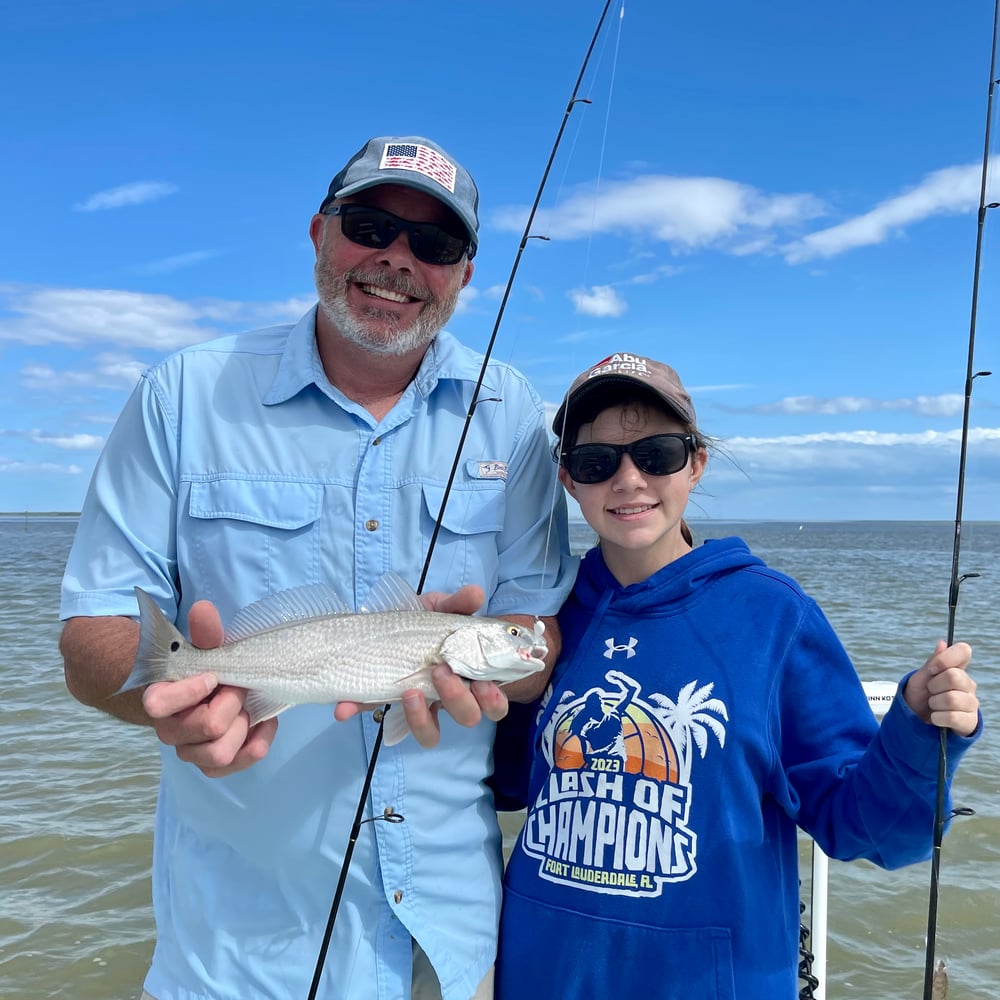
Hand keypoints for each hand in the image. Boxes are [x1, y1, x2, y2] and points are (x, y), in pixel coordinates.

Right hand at [142, 599, 276, 776]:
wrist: (208, 693)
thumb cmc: (206, 669)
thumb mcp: (207, 649)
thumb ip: (206, 633)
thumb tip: (203, 609)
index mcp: (160, 698)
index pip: (158, 704)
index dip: (190, 691)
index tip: (213, 676)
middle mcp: (169, 730)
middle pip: (206, 727)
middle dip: (232, 704)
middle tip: (239, 687)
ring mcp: (190, 751)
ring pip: (219, 754)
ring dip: (243, 728)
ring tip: (247, 708)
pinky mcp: (211, 764)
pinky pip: (234, 766)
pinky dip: (256, 745)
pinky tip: (264, 725)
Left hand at [333, 583, 507, 747]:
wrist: (394, 621)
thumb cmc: (429, 623)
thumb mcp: (442, 609)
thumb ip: (459, 603)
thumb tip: (475, 593)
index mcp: (470, 677)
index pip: (493, 703)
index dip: (492, 701)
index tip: (481, 683)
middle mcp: (447, 697)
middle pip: (466, 718)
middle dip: (457, 700)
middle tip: (440, 672)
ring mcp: (418, 704)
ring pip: (429, 734)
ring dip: (420, 719)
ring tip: (409, 692)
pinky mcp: (385, 700)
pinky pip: (372, 713)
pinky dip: (358, 708)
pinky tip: (345, 706)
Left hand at [903, 640, 978, 736]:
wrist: (917, 722)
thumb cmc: (919, 697)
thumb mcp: (920, 679)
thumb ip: (932, 662)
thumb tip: (942, 643)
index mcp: (956, 669)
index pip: (963, 651)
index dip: (946, 658)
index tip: (932, 669)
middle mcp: (968, 684)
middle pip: (954, 676)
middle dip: (934, 685)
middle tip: (930, 692)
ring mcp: (971, 703)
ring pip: (952, 698)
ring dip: (934, 703)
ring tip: (933, 706)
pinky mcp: (970, 721)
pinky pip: (953, 717)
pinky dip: (937, 718)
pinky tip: (936, 718)